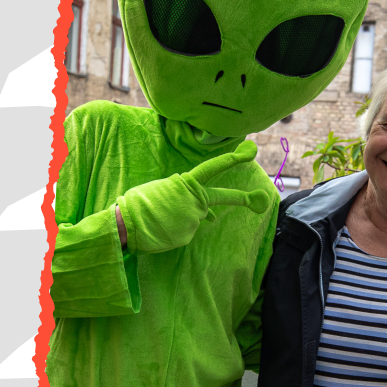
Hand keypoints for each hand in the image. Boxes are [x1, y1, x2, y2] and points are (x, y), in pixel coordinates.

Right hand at [116, 141, 268, 253]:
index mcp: (186, 183)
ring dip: (182, 219)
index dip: (232, 159)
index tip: (250, 152)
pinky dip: (176, 232)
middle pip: (224, 195)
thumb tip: (212, 216)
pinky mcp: (189, 235)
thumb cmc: (141, 203)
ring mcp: (194, 218)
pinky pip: (187, 232)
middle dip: (243, 197)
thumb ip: (189, 197)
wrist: (125, 223)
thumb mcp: (166, 191)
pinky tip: (163, 229)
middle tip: (260, 198)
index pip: (213, 168)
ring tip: (162, 218)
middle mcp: (195, 199)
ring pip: (196, 218)